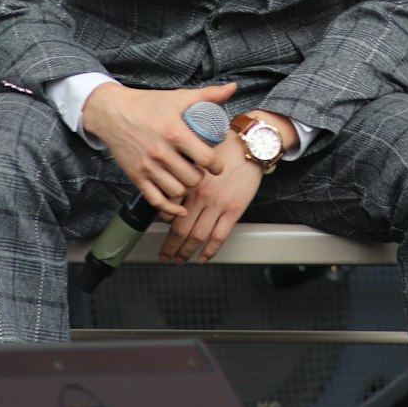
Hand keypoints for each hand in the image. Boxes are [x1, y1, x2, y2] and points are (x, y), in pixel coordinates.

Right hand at [82, 80, 236, 214]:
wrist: (112, 112)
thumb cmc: (147, 104)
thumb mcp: (178, 97)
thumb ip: (208, 94)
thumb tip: (232, 87)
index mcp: (174, 132)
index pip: (205, 158)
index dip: (216, 165)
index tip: (216, 166)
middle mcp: (160, 152)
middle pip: (192, 178)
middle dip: (200, 177)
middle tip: (200, 171)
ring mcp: (147, 166)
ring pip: (177, 191)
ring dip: (186, 188)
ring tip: (187, 179)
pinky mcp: (136, 177)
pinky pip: (156, 201)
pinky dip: (170, 208)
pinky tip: (178, 206)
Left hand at [158, 108, 296, 263]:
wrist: (248, 146)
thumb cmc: (224, 148)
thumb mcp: (196, 158)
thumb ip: (184, 174)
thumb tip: (172, 189)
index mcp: (189, 182)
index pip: (168, 208)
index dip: (161, 223)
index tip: (158, 230)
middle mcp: (200, 195)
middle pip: (180, 228)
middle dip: (169, 246)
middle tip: (164, 256)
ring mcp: (217, 205)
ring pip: (197, 236)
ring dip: (186, 252)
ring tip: (180, 260)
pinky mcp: (233, 210)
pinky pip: (219, 236)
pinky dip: (210, 250)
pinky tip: (203, 257)